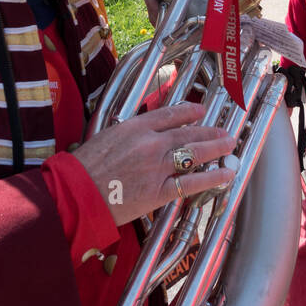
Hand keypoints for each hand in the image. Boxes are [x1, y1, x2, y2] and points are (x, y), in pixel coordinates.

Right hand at [71, 102, 236, 226]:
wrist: (75, 193)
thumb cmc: (83, 168)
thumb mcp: (105, 138)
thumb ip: (128, 135)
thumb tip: (144, 134)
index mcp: (135, 127)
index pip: (169, 114)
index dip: (189, 112)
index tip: (200, 111)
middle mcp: (150, 143)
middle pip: (187, 133)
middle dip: (209, 131)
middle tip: (224, 131)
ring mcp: (156, 167)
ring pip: (194, 153)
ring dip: (216, 148)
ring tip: (230, 145)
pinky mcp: (158, 191)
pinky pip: (191, 183)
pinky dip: (211, 178)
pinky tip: (225, 174)